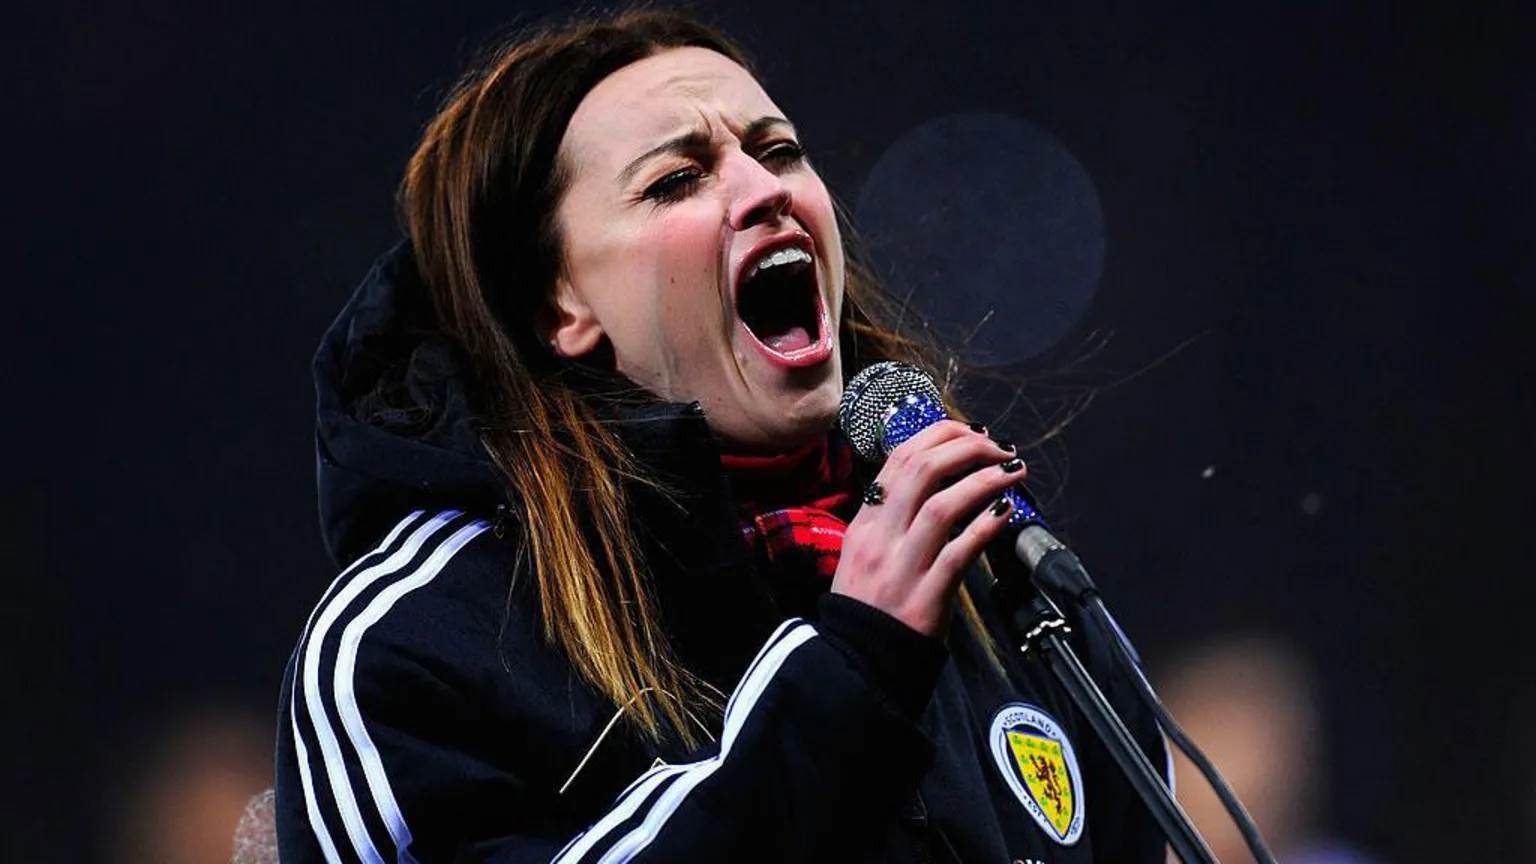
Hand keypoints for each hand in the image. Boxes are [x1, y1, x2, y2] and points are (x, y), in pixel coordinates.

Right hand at [831, 421, 1022, 637]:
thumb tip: (934, 480)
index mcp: (865, 522)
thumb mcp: (864, 550)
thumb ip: (890, 516)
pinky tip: (1006, 512)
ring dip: (984, 480)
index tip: (971, 433)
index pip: (899, 460)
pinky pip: (961, 552)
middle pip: (922, 471)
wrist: (859, 659)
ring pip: (943, 505)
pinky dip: (987, 527)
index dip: (940, 435)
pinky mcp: (928, 594)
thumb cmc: (868, 603)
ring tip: (1012, 471)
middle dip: (967, 448)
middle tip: (998, 447)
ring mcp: (904, 566)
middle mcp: (881, 538)